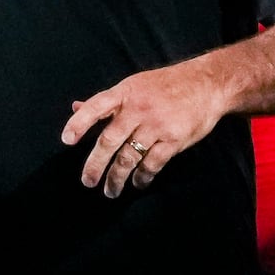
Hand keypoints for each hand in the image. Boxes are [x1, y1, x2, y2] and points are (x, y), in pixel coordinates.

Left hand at [62, 62, 234, 196]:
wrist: (208, 84)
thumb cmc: (168, 85)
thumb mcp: (135, 85)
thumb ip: (106, 101)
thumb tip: (76, 107)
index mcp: (125, 92)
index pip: (95, 107)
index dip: (79, 123)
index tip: (67, 140)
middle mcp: (138, 109)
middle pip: (109, 140)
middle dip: (95, 165)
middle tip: (88, 181)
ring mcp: (156, 125)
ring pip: (129, 157)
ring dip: (117, 178)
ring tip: (110, 190)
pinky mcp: (173, 139)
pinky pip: (152, 164)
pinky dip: (142, 177)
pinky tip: (137, 183)